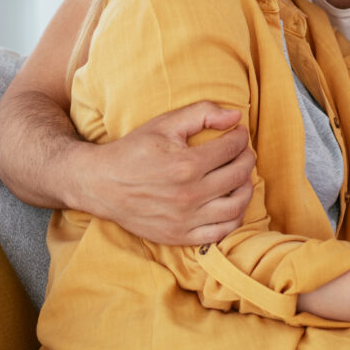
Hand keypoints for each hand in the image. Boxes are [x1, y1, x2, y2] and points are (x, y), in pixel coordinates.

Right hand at [84, 102, 254, 245]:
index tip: (238, 133)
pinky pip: (222, 232)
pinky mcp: (181, 236)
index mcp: (186, 165)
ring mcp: (186, 219)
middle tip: (243, 151)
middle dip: (247, 158)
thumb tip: (235, 116)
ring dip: (247, 188)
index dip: (240, 137)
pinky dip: (234, 217)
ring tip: (241, 176)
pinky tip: (230, 202)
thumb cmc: (134, 150)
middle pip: (239, 175)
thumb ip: (202, 113)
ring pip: (237, 207)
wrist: (101, 184)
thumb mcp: (164, 123)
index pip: (232, 148)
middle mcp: (189, 195)